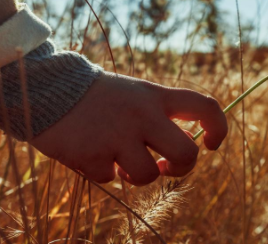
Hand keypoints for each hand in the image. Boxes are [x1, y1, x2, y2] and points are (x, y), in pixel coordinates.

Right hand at [30, 71, 227, 185]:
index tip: (209, 144)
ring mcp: (118, 136)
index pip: (204, 106)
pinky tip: (90, 151)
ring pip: (147, 176)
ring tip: (120, 161)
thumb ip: (158, 115)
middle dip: (181, 168)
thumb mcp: (133, 93)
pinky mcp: (93, 156)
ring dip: (136, 174)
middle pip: (186, 154)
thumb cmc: (97, 96)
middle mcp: (142, 115)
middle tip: (165, 166)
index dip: (218, 129)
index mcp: (154, 96)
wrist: (49, 89)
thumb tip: (179, 152)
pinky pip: (110, 179)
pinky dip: (103, 171)